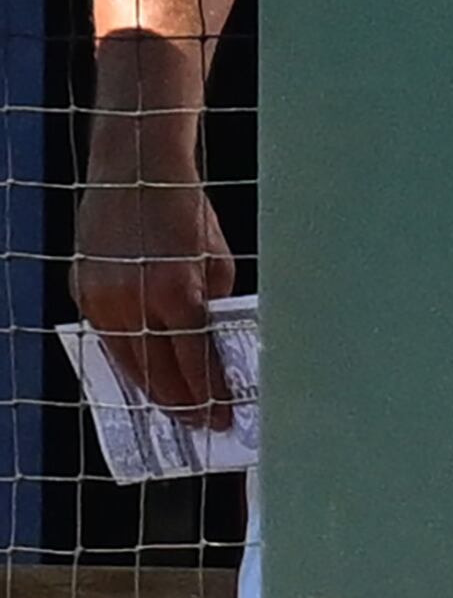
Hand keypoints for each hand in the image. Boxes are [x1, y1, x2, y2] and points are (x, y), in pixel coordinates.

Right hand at [70, 127, 234, 426]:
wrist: (134, 173)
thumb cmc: (186, 212)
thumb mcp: (217, 259)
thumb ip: (213, 305)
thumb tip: (213, 345)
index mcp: (177, 289)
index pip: (194, 358)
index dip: (209, 393)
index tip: (223, 416)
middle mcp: (135, 300)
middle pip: (158, 370)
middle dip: (182, 402)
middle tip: (203, 424)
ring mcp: (103, 299)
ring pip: (128, 362)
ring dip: (153, 390)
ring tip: (177, 409)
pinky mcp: (83, 294)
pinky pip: (109, 340)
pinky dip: (129, 361)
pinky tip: (147, 377)